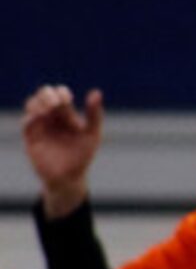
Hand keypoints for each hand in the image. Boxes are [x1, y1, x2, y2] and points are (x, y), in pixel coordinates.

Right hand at [23, 84, 104, 215]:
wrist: (69, 176)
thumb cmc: (82, 154)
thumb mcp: (92, 134)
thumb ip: (94, 114)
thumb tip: (96, 92)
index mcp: (66, 114)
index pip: (60, 93)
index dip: (62, 93)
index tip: (67, 100)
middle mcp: (51, 117)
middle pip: (43, 95)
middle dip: (47, 94)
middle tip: (56, 104)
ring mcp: (40, 126)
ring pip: (31, 105)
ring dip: (37, 103)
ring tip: (47, 110)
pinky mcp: (31, 137)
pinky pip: (26, 123)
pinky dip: (31, 118)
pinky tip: (38, 117)